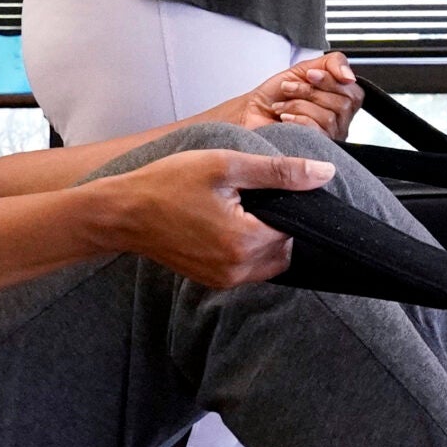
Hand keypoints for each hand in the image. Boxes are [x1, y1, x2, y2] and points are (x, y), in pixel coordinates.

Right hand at [90, 148, 333, 287]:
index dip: (289, 203)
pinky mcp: (212, 281)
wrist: (122, 212)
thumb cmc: (168, 183)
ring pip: (270, 262)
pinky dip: (248, 249)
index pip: (296, 227)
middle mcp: (237, 269)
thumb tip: (323, 173)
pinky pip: (248, 269)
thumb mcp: (226, 165)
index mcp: (245, 241)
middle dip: (279, 222)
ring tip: (239, 209)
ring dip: (266, 238)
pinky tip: (227, 224)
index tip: (266, 186)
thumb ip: (279, 172)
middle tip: (251, 196)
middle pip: (286, 247)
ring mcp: (224, 280)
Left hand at [214, 51, 363, 139]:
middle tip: (290, 88)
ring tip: (282, 105)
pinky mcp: (315, 151)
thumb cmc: (274, 95)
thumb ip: (331, 64)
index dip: (332, 81)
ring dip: (300, 105)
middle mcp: (338, 122)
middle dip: (312, 91)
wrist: (250, 114)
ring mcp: (329, 139)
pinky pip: (318, 132)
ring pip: (330, 118)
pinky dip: (298, 120)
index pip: (354, 91)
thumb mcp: (304, 69)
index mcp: (339, 102)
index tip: (310, 75)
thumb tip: (349, 75)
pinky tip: (284, 120)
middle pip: (345, 104)